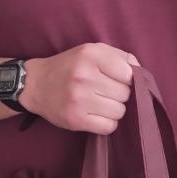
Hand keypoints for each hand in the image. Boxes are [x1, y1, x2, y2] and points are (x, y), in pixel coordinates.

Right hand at [23, 43, 139, 134]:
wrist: (35, 84)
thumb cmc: (69, 66)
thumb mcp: (92, 50)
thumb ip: (119, 56)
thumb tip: (141, 72)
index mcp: (91, 55)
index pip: (129, 73)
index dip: (128, 79)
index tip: (117, 80)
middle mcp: (84, 76)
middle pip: (125, 94)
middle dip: (119, 94)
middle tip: (105, 91)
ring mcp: (79, 99)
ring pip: (119, 112)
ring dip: (114, 109)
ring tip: (100, 103)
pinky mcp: (75, 119)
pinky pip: (109, 127)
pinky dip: (107, 123)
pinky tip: (96, 115)